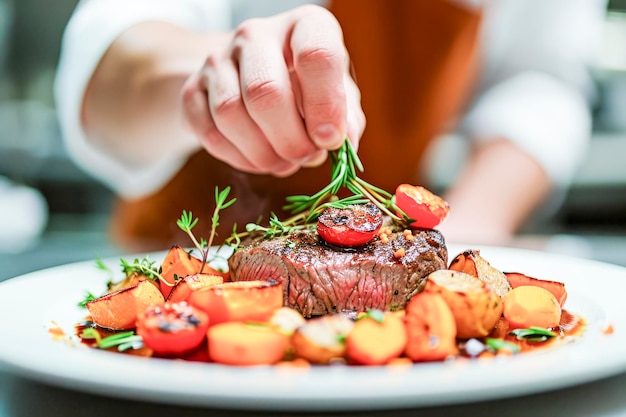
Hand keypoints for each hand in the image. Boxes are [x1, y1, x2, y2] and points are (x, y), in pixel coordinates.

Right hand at [180, 5, 364, 176]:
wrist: (255, 79)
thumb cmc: (310, 90)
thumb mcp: (340, 97)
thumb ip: (347, 120)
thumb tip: (341, 143)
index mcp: (305, 25)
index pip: (316, 56)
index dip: (325, 106)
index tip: (329, 139)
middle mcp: (256, 34)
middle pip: (265, 92)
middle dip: (290, 140)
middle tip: (305, 157)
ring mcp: (218, 58)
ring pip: (231, 114)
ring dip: (263, 154)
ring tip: (285, 162)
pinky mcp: (192, 88)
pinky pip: (209, 133)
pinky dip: (239, 158)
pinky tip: (259, 159)